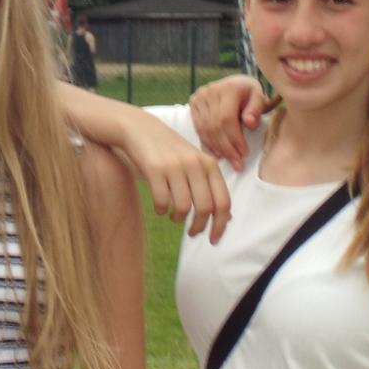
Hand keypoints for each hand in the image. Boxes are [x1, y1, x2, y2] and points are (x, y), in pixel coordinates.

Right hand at [120, 114, 231, 241]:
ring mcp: (175, 166)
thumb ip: (211, 187)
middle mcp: (195, 164)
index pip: (223, 202)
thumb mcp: (195, 163)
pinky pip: (162, 202)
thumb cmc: (171, 152)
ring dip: (178, 219)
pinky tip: (160, 209)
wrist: (141, 129)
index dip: (220, 225)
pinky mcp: (154, 169)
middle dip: (199, 227)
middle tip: (192, 232)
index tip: (213, 240)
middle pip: (205, 208)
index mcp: (210, 164)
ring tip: (174, 217)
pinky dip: (161, 211)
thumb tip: (227, 218)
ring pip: (183, 207)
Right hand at [188, 75, 269, 171]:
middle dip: (227, 148)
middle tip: (238, 163)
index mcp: (228, 88)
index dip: (234, 138)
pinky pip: (199, 129)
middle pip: (215, 126)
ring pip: (206, 130)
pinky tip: (217, 154)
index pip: (227, 118)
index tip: (244, 153)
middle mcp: (210, 92)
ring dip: (218, 148)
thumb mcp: (259, 96)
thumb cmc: (249, 93)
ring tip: (230, 161)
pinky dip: (208, 144)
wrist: (234, 84)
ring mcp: (199, 98)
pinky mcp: (193, 105)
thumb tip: (249, 123)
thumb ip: (256, 108)